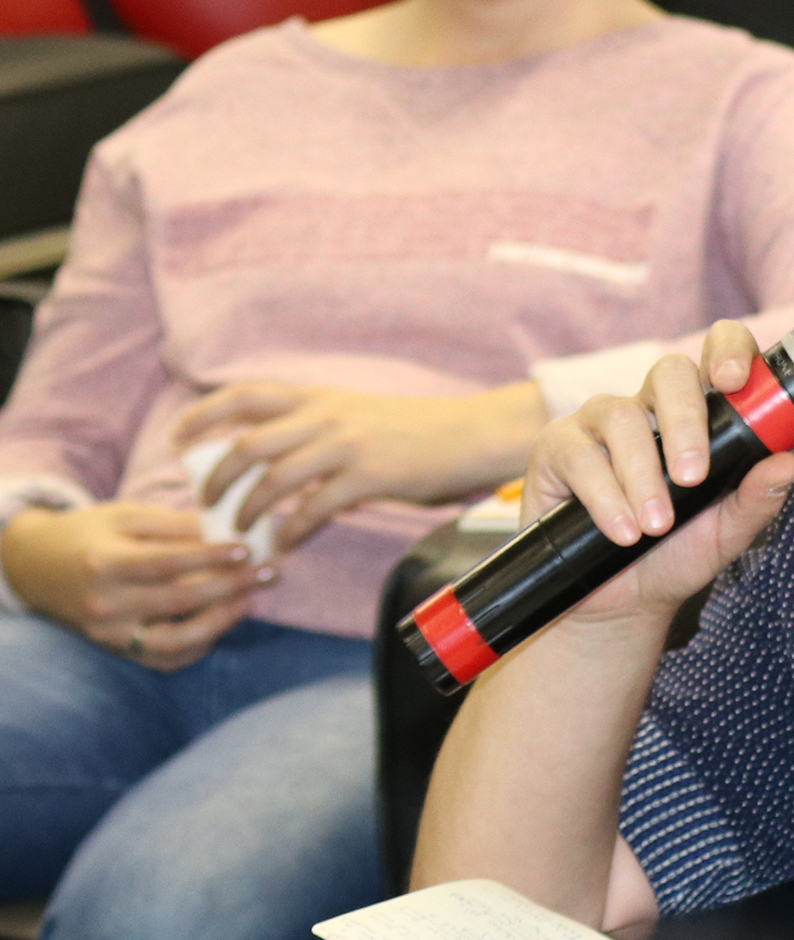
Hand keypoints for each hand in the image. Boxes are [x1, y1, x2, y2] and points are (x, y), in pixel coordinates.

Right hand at [0, 502, 265, 670]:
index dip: (212, 558)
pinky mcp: (116, 649)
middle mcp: (105, 603)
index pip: (169, 563)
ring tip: (250, 601)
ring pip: (175, 641)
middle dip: (231, 587)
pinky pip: (164, 659)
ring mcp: (109, 632)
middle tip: (270, 573)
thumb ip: (175, 524)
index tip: (249, 550)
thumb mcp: (126, 516)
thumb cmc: (92, 534)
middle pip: (179, 600)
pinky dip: (197, 647)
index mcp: (105, 563)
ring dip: (221, 623)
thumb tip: (228, 531)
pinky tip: (223, 623)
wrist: (39, 567)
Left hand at [174, 381, 549, 550]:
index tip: (178, 438)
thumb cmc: (417, 431)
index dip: (202, 415)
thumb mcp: (358, 415)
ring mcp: (345, 446)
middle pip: (246, 443)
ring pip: (272, 479)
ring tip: (240, 529)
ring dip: (248, 509)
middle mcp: (324, 416)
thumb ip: (316, 430)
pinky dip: (291, 530)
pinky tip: (285, 544)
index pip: (242, 395)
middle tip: (204, 501)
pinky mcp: (368, 477)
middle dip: (215, 476)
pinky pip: (313, 508)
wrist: (471, 435)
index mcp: (318, 397)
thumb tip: (275, 461)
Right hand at [519, 320, 793, 628]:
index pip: (718, 356)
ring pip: (622, 415)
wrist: (619, 604)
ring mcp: (601, 423)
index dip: (728, 351)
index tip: (734, 381)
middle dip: (685, 421)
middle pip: (669, 372)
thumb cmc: (675, 556)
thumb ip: (755, 499)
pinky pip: (580, 454)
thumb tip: (788, 463)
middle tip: (693, 477)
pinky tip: (622, 530)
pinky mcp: (558, 448)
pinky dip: (604, 496)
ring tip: (655, 526)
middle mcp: (651, 408)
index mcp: (700, 416)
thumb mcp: (724, 535)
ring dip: (642, 476)